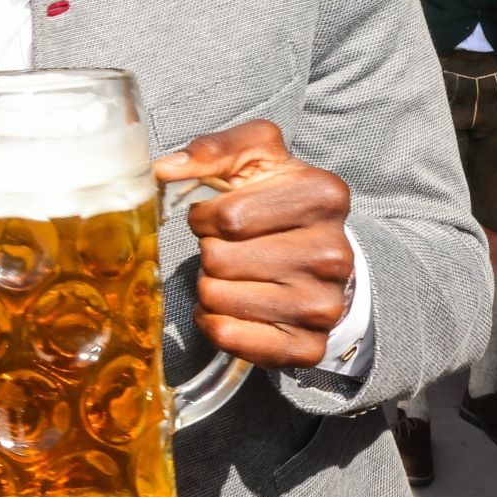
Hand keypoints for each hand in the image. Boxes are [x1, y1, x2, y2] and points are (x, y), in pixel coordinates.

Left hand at [152, 121, 352, 367]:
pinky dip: (213, 321)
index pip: (229, 217)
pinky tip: (231, 305)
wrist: (320, 256)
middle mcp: (332, 254)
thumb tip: (165, 169)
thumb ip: (213, 150)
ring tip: (233, 273)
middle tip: (228, 247)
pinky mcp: (307, 346)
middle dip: (209, 250)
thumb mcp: (256, 157)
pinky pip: (227, 336)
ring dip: (210, 285)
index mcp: (324, 197)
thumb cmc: (278, 200)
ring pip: (217, 298)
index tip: (216, 216)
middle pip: (219, 259)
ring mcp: (322, 305)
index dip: (206, 216)